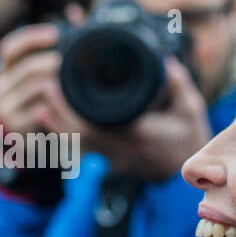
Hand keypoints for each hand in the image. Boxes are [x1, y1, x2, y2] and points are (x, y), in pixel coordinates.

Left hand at [0, 24, 210, 181]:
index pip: (93, 124)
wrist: (186, 177)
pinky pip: (81, 146)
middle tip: (46, 85)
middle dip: (57, 111)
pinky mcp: (110, 157)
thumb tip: (166, 59)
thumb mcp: (190, 109)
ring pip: (75, 142)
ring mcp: (112, 155)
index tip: (58, 84)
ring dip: (57, 122)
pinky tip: (53, 118)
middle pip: (75, 133)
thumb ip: (177, 83)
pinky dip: (65, 132)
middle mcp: (117, 148)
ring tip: (45, 99)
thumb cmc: (189, 141)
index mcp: (134, 134)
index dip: (70, 108)